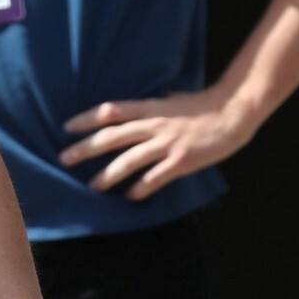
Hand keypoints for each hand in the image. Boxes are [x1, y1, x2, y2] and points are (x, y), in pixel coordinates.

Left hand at [59, 91, 255, 198]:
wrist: (234, 110)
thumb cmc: (202, 106)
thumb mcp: (170, 101)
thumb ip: (149, 109)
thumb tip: (129, 113)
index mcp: (151, 108)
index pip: (112, 111)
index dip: (87, 118)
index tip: (67, 127)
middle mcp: (155, 125)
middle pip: (113, 137)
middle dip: (86, 148)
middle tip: (63, 158)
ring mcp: (168, 143)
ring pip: (129, 160)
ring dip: (107, 175)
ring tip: (91, 186)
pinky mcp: (182, 161)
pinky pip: (155, 177)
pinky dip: (140, 188)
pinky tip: (129, 197)